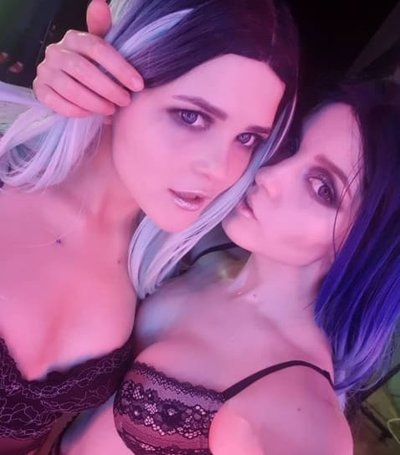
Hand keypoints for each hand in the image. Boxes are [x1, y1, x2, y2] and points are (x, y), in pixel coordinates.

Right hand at [33, 0, 143, 116]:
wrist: (76, 85)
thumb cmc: (94, 66)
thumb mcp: (102, 50)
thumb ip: (103, 30)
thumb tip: (100, 4)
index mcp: (74, 38)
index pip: (98, 49)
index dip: (120, 68)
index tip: (138, 85)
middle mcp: (56, 51)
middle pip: (84, 70)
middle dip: (108, 88)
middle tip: (125, 101)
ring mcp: (45, 70)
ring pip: (70, 89)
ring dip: (94, 103)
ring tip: (111, 110)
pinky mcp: (40, 89)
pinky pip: (56, 102)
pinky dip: (76, 111)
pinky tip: (91, 115)